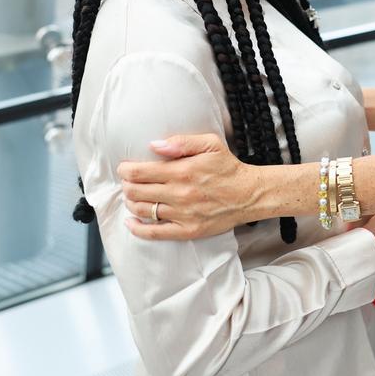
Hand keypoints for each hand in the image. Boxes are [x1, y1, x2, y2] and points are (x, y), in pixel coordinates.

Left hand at [117, 133, 255, 240]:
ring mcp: (182, 214)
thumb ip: (182, 142)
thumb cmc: (228, 168)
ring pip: (142, 210)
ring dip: (131, 202)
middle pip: (135, 192)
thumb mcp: (210, 144)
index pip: (139, 172)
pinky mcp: (186, 230)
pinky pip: (154, 233)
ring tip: (133, 196)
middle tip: (129, 181)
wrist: (249, 194)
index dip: (125, 170)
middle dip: (126, 185)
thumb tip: (154, 145)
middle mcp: (179, 194)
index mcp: (182, 171)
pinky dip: (137, 228)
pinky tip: (131, 221)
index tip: (124, 168)